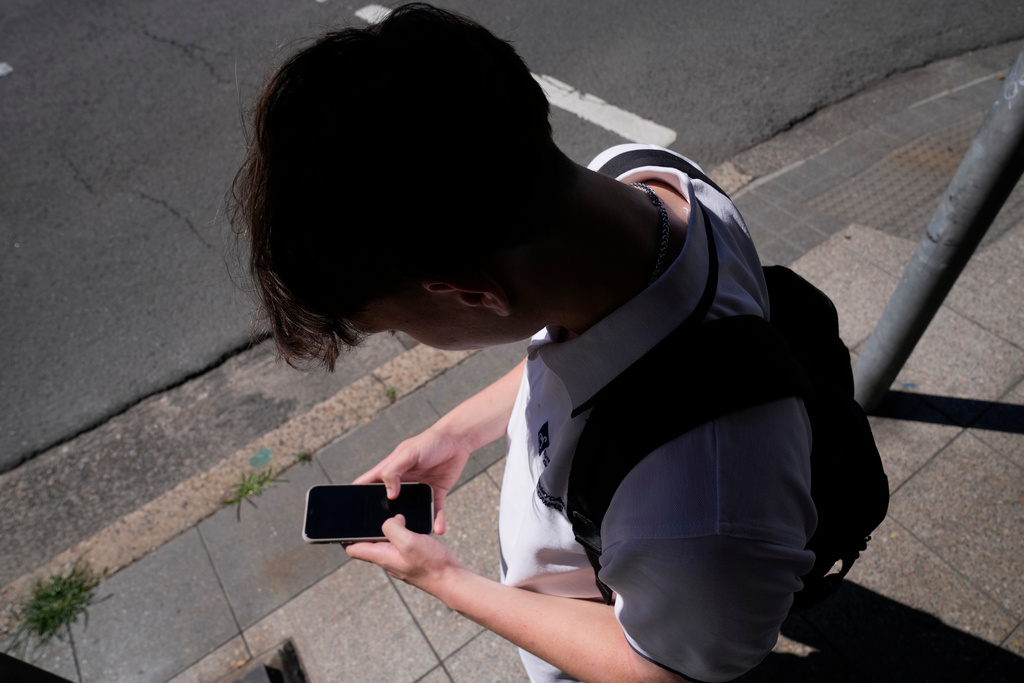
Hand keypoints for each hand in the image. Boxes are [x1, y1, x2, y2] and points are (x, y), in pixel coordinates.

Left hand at [345, 515, 464, 594]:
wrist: (452, 581)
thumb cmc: (431, 565)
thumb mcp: (409, 541)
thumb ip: (393, 529)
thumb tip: (390, 520)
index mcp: (382, 556)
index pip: (353, 549)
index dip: (345, 537)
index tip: (343, 523)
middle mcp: (388, 560)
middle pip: (369, 543)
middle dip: (369, 528)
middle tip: (373, 511)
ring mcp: (400, 561)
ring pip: (387, 542)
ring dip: (389, 529)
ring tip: (396, 516)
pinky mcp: (412, 559)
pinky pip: (402, 544)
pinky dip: (404, 533)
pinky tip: (414, 526)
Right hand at [353, 425, 472, 533]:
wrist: (456, 440)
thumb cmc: (429, 442)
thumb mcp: (408, 454)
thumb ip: (394, 471)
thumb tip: (388, 495)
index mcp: (389, 471)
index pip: (367, 485)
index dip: (357, 497)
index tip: (349, 514)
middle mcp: (402, 483)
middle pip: (387, 504)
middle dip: (384, 519)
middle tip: (381, 536)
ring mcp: (418, 490)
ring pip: (412, 513)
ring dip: (412, 525)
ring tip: (411, 539)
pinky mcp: (436, 494)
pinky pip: (435, 511)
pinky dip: (437, 521)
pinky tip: (438, 530)